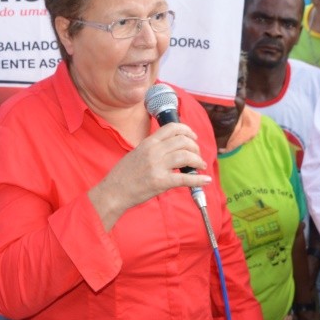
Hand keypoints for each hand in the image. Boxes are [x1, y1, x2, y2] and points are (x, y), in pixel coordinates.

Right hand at [89, 122, 208, 225]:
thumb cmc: (124, 175)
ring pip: (186, 156)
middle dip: (195, 147)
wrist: (114, 191)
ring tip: (200, 165)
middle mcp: (154, 151)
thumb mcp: (137, 153)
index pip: (172, 128)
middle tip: (197, 155)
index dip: (187, 131)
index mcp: (148, 143)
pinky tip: (205, 180)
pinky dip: (198, 179)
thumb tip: (172, 148)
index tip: (193, 138)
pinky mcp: (161, 182)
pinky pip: (185, 179)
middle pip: (183, 141)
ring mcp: (157, 166)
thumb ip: (153, 148)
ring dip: (198, 160)